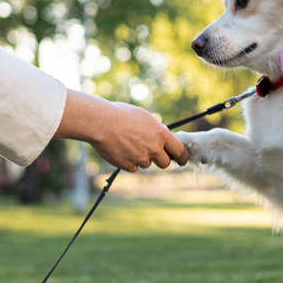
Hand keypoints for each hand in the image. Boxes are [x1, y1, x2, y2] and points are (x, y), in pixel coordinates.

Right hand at [55, 90, 187, 171]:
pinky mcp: (127, 165)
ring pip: (147, 164)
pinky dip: (130, 162)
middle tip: (153, 153)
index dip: (182, 157)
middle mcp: (153, 148)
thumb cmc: (121, 114)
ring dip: (142, 158)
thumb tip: (163, 136)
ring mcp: (140, 158)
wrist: (101, 122)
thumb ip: (156, 129)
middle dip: (161, 159)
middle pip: (165, 163)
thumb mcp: (144, 116)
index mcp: (160, 134)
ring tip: (129, 144)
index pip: (179, 150)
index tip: (181, 160)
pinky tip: (121, 150)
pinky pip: (133, 168)